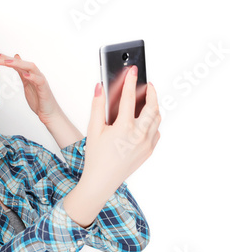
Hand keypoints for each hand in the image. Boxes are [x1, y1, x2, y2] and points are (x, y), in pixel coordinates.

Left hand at [0, 52, 63, 124]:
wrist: (49, 113)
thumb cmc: (38, 100)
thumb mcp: (26, 83)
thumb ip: (21, 72)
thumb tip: (16, 58)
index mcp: (29, 73)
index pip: (16, 63)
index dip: (4, 58)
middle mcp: (35, 74)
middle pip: (21, 62)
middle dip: (8, 59)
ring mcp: (40, 80)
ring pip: (31, 67)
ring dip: (19, 64)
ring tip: (7, 62)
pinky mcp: (44, 89)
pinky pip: (39, 80)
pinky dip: (32, 77)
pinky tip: (25, 75)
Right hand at [82, 65, 160, 189]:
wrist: (102, 180)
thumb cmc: (96, 157)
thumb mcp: (93, 129)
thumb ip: (97, 106)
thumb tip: (99, 88)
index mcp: (124, 128)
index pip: (129, 98)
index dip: (130, 82)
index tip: (132, 71)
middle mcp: (139, 135)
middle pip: (152, 107)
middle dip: (152, 92)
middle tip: (147, 85)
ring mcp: (146, 144)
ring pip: (157, 119)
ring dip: (154, 107)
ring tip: (148, 100)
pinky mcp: (149, 151)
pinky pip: (156, 132)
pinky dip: (153, 123)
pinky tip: (145, 121)